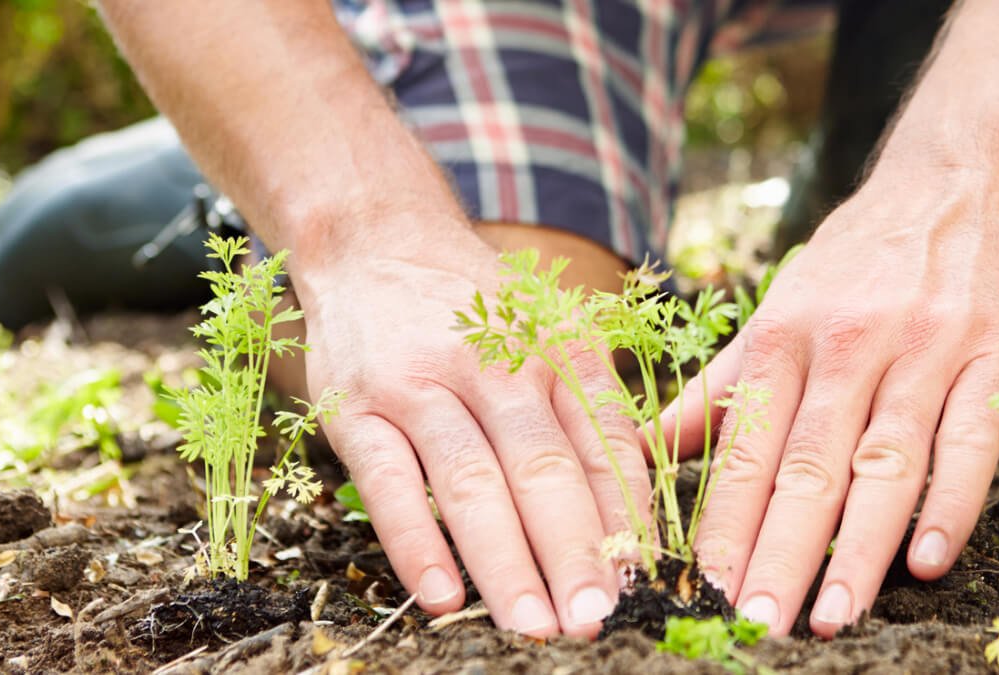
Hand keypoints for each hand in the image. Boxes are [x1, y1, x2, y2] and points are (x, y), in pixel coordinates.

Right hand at [291, 220, 649, 638]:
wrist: (374, 239)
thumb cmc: (478, 309)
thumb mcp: (550, 334)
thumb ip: (590, 412)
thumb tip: (635, 517)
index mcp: (557, 349)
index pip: (603, 442)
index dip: (625, 517)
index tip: (643, 582)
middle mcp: (495, 365)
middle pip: (543, 470)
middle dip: (574, 552)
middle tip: (596, 618)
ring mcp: (421, 386)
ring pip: (471, 483)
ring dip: (506, 561)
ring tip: (535, 624)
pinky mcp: (356, 408)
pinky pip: (388, 483)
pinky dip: (416, 543)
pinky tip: (442, 596)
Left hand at [672, 173, 998, 636]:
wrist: (964, 169)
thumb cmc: (865, 252)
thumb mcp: (782, 305)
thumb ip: (722, 385)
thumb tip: (644, 447)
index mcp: (786, 338)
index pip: (747, 451)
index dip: (725, 528)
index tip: (702, 595)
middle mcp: (847, 346)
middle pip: (807, 467)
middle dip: (778, 555)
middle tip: (756, 627)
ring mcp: (924, 350)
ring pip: (884, 462)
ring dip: (859, 548)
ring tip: (833, 618)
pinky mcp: (995, 353)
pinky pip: (972, 437)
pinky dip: (951, 501)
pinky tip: (930, 560)